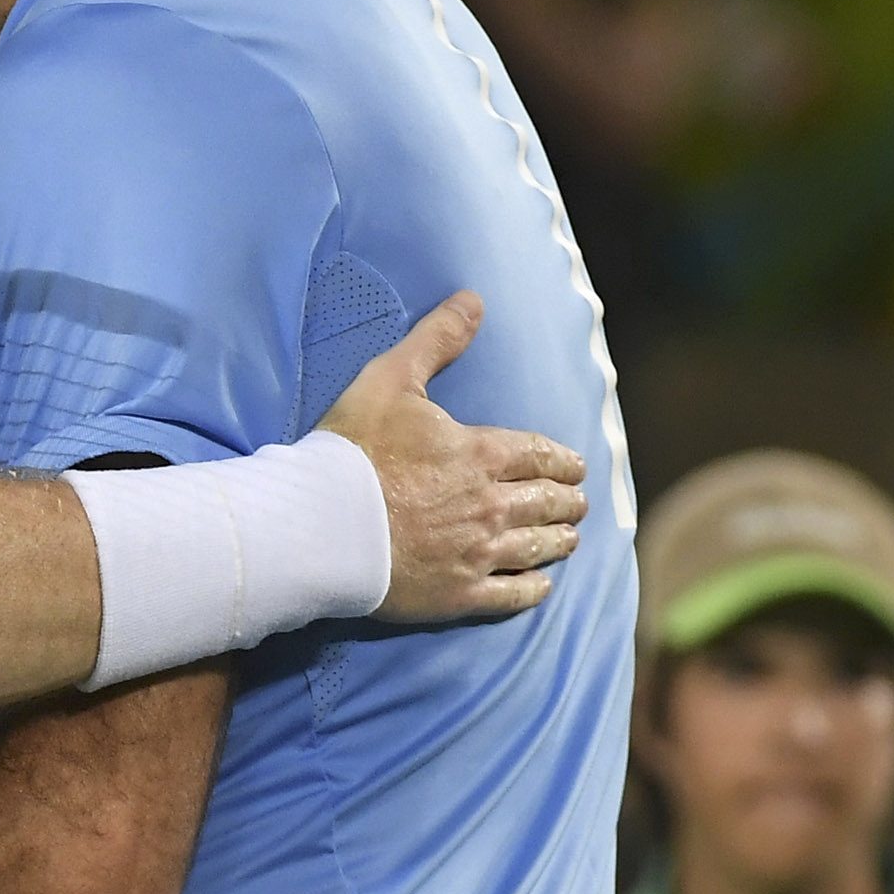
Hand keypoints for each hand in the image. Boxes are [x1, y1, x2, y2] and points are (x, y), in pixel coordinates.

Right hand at [320, 292, 589, 622]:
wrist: (318, 525)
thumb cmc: (351, 451)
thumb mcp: (389, 380)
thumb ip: (435, 340)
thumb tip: (472, 299)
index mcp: (481, 454)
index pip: (541, 455)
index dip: (563, 461)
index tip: (574, 467)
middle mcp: (492, 504)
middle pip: (547, 503)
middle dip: (567, 500)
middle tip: (575, 503)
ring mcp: (478, 553)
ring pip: (538, 547)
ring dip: (559, 541)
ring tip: (567, 539)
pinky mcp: (458, 593)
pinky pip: (511, 594)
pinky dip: (532, 589)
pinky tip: (540, 586)